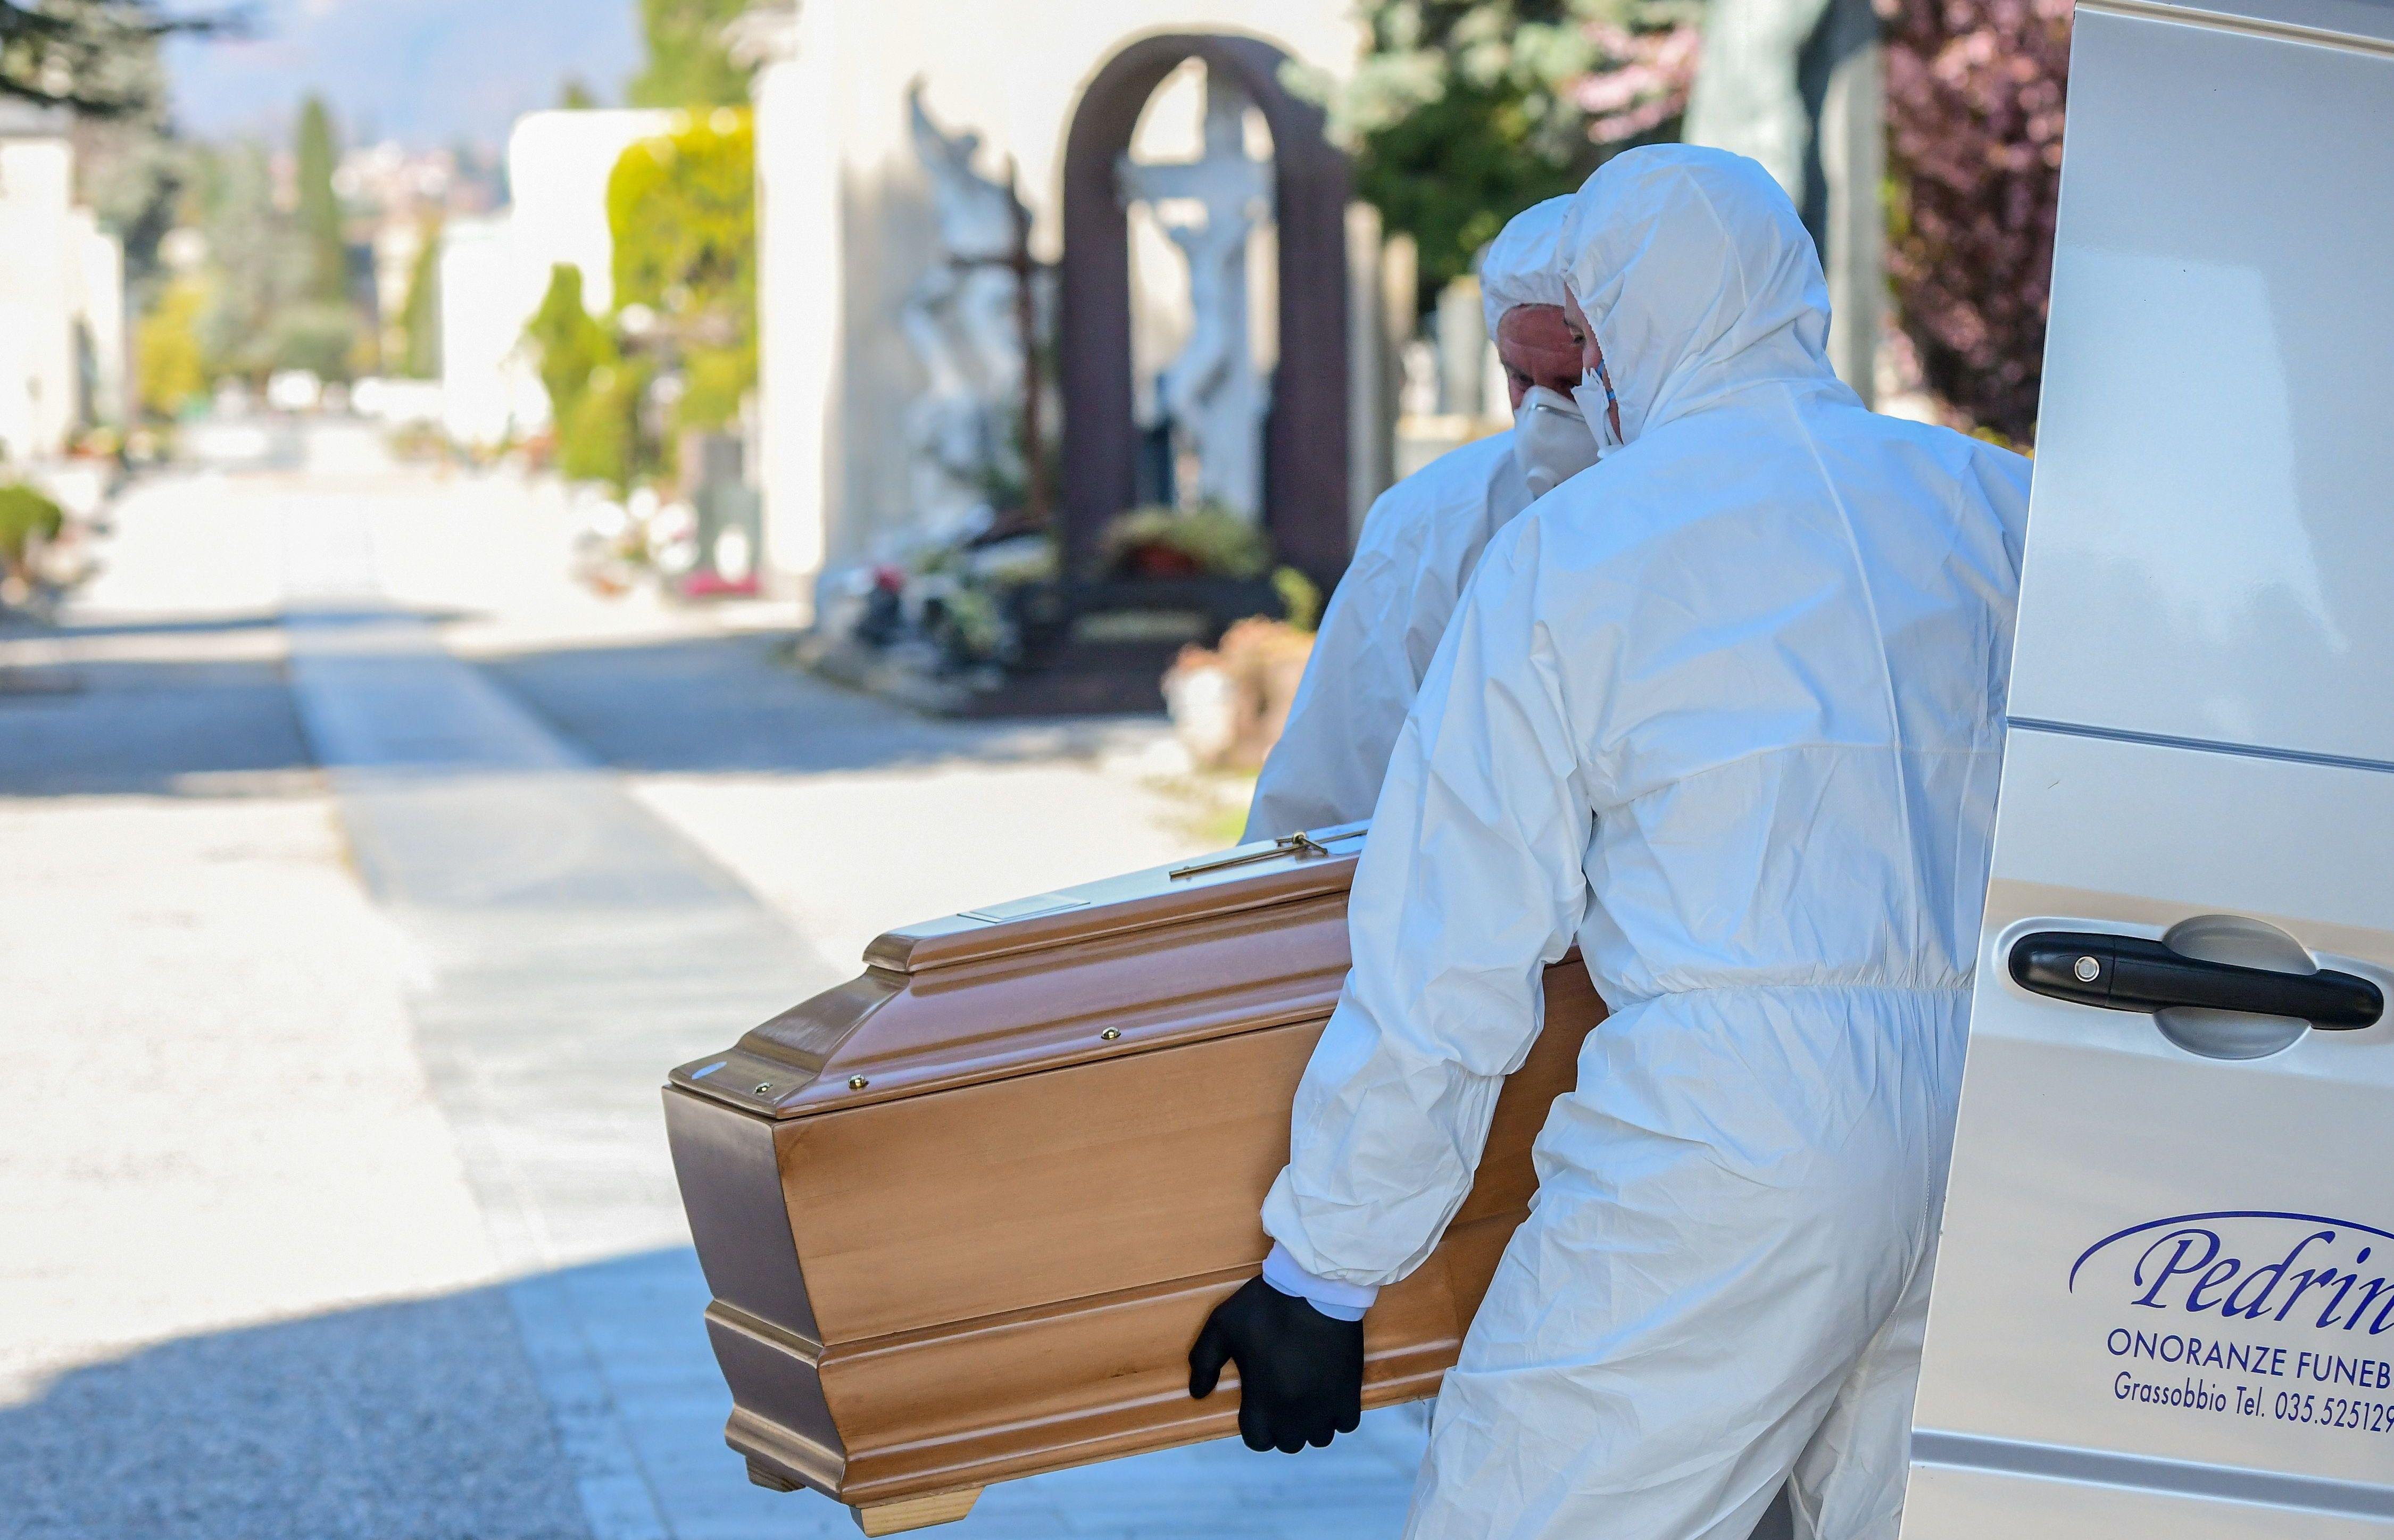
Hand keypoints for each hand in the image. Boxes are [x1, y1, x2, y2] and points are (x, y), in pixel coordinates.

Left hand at [1187, 1275, 1364, 1452]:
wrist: (1315, 1287)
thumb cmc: (1265, 1308)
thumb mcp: (1221, 1327)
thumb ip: (1204, 1362)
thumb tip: (1198, 1394)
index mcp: (1262, 1402)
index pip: (1257, 1441)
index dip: (1255, 1427)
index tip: (1257, 1407)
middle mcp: (1295, 1414)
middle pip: (1289, 1443)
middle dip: (1283, 1428)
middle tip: (1281, 1400)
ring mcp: (1325, 1405)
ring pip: (1319, 1437)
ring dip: (1311, 1424)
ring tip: (1306, 1400)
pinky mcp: (1350, 1391)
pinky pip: (1347, 1424)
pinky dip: (1338, 1416)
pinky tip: (1328, 1396)